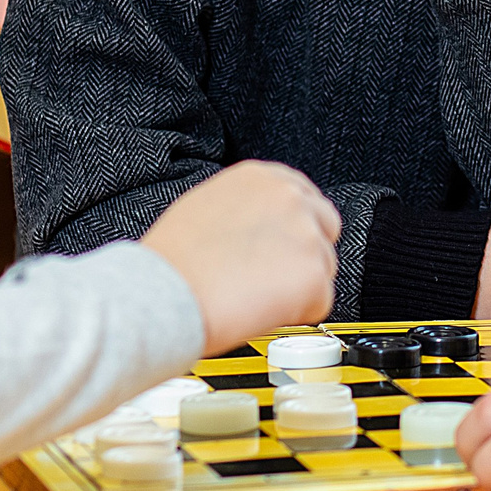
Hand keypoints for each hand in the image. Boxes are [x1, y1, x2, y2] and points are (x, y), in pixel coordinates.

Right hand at [141, 161, 341, 352]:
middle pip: (325, 227)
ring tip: (255, 295)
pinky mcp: (313, 276)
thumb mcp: (207, 205)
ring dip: (300, 286)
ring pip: (324, 268)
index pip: (305, 196)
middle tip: (275, 277)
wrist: (165, 294)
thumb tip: (262, 225)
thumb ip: (246, 206)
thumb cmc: (174, 260)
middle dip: (307, 253)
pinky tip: (260, 310)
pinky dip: (297, 313)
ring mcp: (306, 235)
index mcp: (262, 177)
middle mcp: (289, 198)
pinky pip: (320, 302)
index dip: (295, 228)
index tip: (286, 246)